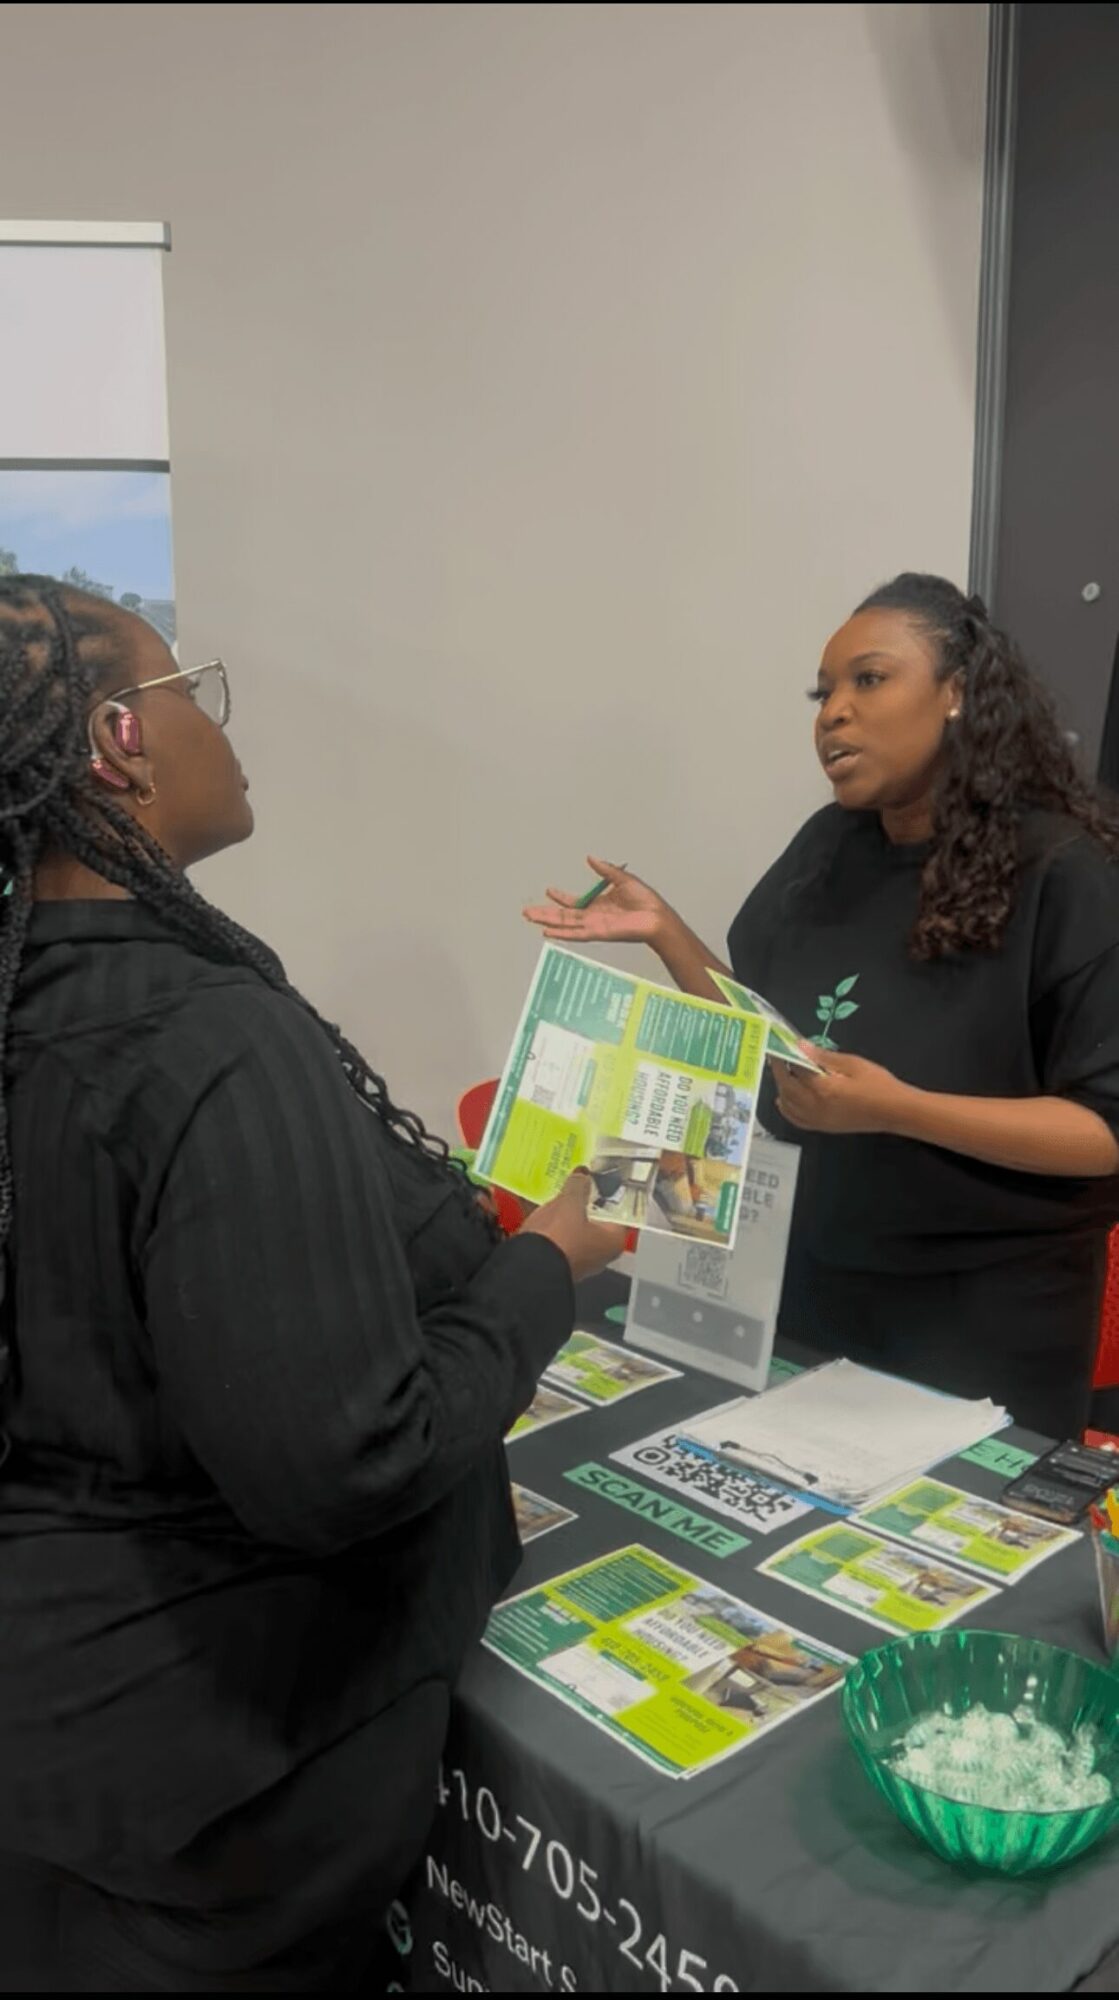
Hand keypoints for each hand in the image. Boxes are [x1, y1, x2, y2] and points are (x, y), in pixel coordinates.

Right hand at [520, 1170, 629, 1282]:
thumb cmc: (560, 1236)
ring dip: (568, 1215)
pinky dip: (554, 1226)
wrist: (529, 1269)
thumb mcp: (570, 1203)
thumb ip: (579, 1186)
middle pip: (597, 1221)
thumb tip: (584, 1175)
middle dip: (585, 1203)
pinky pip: (560, 1239)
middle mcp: (601, 1255)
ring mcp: (579, 1262)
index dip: (609, 1193)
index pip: (619, 1211)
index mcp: (614, 1240)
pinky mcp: (557, 1264)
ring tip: (558, 1194)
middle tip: (577, 1183)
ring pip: (576, 1230)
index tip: (600, 1179)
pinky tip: (545, 1213)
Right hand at [523, 856, 670, 947]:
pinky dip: (562, 933)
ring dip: (547, 921)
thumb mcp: (622, 879)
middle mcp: (594, 917)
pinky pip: (576, 933)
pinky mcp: (598, 933)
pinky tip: (548, 932)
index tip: (548, 890)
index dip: (561, 897)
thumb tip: (590, 858)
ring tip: (530, 917)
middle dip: (545, 913)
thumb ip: (605, 870)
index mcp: (599, 905)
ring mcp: (594, 925)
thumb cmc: (646, 901)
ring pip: (565, 924)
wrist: (656, 916)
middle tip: (527, 911)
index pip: (574, 903)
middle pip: (564, 915)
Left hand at [771, 1050, 913, 1136]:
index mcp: (822, 1088)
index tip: (776, 1045)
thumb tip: (800, 1046)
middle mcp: (814, 1107)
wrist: (895, 1111)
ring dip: (781, 1088)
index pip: (794, 1070)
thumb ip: (824, 1056)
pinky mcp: (823, 1128)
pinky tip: (784, 1099)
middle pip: (786, 1088)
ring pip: (788, 1105)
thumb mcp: (853, 1064)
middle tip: (775, 1057)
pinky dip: (786, 1109)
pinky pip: (796, 1119)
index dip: (783, 1056)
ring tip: (782, 1073)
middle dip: (778, 1071)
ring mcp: (817, 1120)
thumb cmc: (878, 1084)